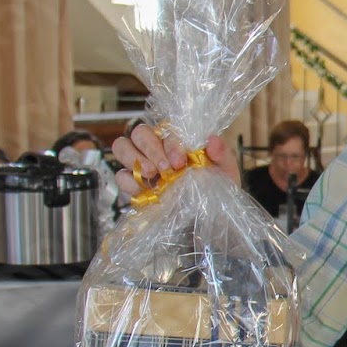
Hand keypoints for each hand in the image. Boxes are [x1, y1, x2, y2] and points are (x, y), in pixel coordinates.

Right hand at [111, 125, 239, 196]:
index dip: (170, 143)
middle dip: (152, 149)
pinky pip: (120, 175)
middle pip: (139, 132)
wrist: (211, 216)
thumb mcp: (226, 170)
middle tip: (166, 169)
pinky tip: (143, 190)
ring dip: (134, 158)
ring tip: (152, 175)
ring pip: (122, 146)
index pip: (165, 129)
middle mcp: (156, 147)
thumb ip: (222, 154)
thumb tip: (212, 140)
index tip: (181, 161)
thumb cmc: (216, 186)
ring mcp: (141, 165)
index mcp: (177, 139)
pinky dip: (128, 181)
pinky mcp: (133, 184)